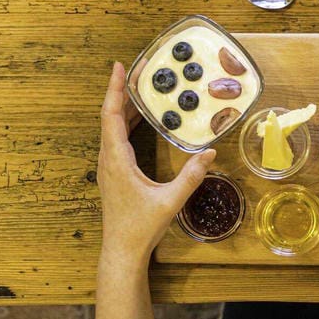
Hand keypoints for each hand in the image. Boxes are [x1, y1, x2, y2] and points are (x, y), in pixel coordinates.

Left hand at [98, 62, 215, 269]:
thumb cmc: (140, 228)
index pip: (111, 115)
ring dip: (126, 105)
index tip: (120, 66)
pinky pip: (117, 137)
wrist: (122, 252)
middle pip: (111, 115)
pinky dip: (127, 121)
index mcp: (115, 159)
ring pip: (113, 126)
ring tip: (143, 86)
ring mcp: (109, 165)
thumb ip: (190, 176)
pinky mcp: (114, 172)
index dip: (115, 89)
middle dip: (124, 90)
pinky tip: (142, 117)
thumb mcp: (170, 201)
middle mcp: (108, 158)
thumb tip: (211, 151)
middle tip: (141, 69)